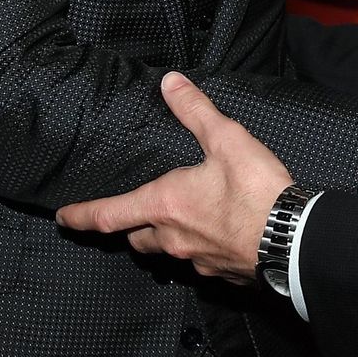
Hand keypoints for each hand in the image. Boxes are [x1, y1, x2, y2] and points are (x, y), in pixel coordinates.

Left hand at [57, 73, 291, 286]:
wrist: (294, 240)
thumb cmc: (257, 191)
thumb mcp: (226, 139)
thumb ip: (195, 110)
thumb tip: (170, 82)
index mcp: (165, 204)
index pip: (109, 214)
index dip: (82, 216)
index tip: (64, 218)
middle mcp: (172, 238)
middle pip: (136, 238)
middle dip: (129, 228)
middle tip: (127, 217)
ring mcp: (196, 260)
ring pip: (166, 252)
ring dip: (162, 239)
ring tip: (173, 224)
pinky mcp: (221, 274)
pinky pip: (199, 263)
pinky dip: (199, 249)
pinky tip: (215, 236)